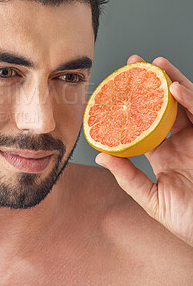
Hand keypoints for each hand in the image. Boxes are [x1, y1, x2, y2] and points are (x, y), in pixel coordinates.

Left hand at [95, 55, 192, 246]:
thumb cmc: (188, 221)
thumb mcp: (152, 199)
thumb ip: (128, 177)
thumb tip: (100, 156)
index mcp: (163, 153)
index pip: (144, 123)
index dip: (132, 107)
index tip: (115, 91)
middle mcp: (180, 142)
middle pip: (164, 106)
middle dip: (151, 84)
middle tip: (135, 64)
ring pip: (185, 103)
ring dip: (172, 81)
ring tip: (155, 64)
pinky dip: (190, 100)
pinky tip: (174, 88)